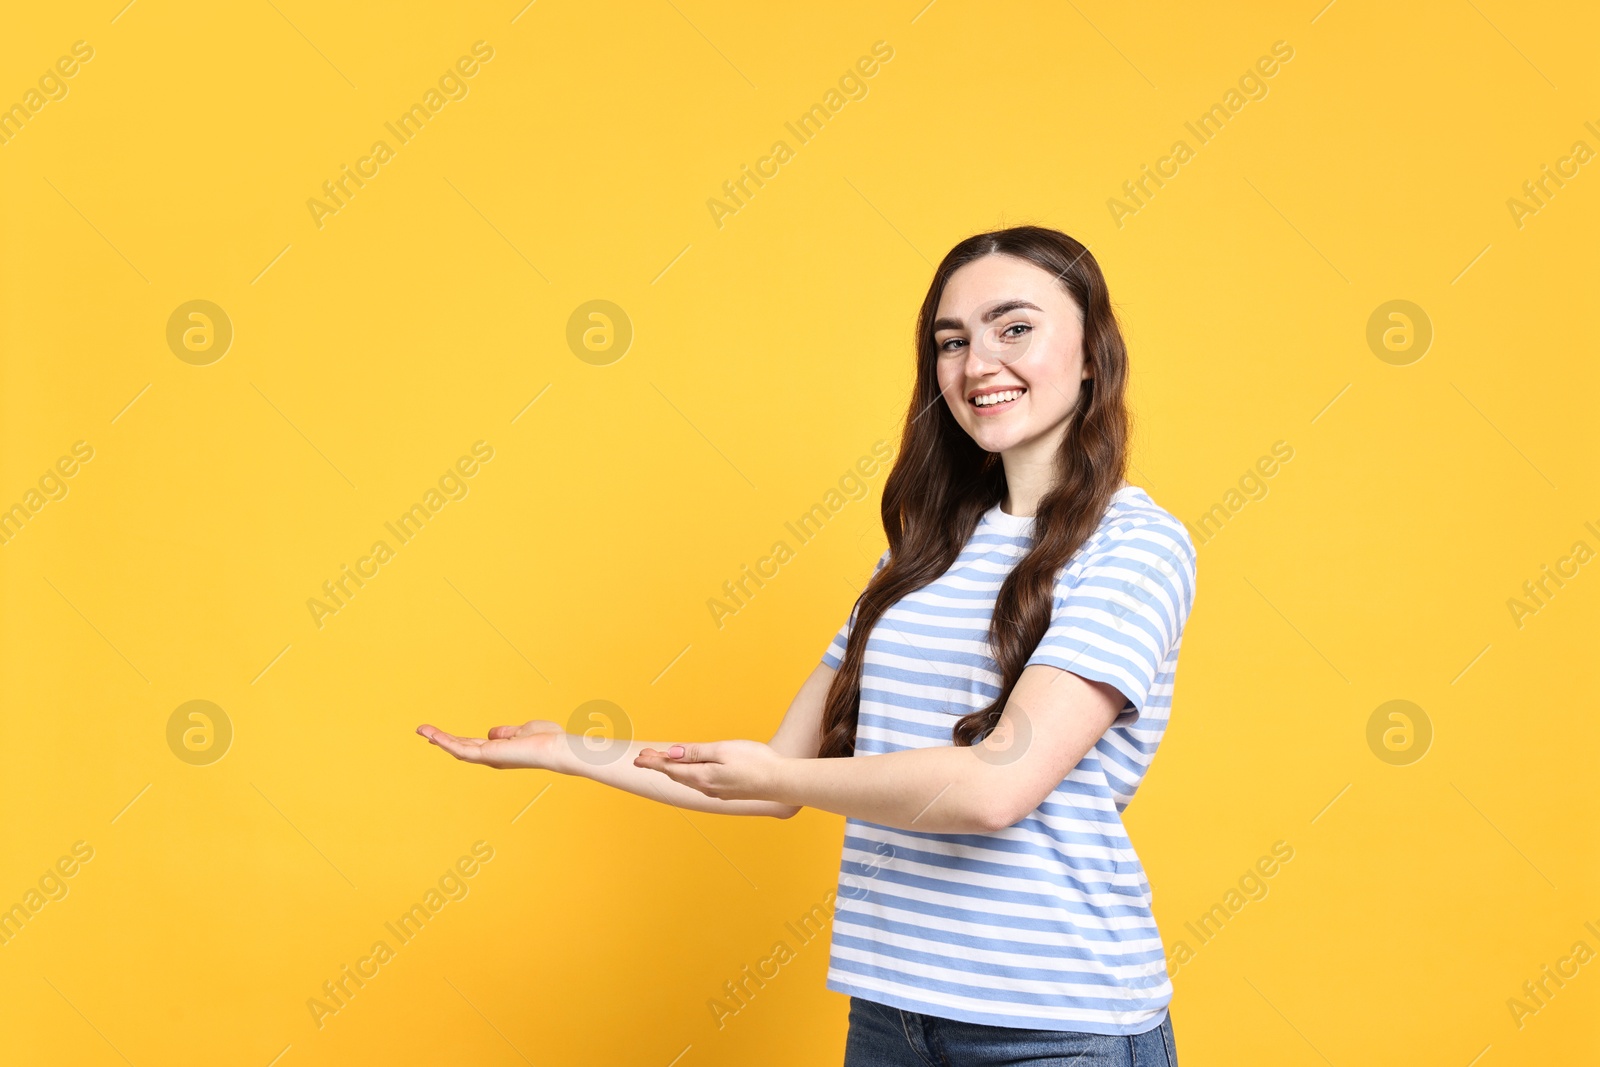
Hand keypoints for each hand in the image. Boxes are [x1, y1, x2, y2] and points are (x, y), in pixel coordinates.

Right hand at [416, 718, 565, 769]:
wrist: (555, 747)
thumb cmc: (546, 739)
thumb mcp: (521, 731)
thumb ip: (506, 733)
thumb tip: (490, 733)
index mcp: (498, 751)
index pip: (471, 745)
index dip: (454, 739)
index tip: (438, 734)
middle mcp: (490, 757)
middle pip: (459, 748)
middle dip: (440, 740)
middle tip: (422, 731)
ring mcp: (488, 757)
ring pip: (457, 749)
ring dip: (438, 739)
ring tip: (421, 730)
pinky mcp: (488, 755)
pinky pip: (462, 749)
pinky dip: (447, 742)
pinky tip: (434, 736)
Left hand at [632, 739, 784, 801]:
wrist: (780, 782)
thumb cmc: (755, 762)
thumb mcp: (723, 750)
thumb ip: (697, 752)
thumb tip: (672, 753)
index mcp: (702, 776)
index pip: (671, 768)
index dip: (653, 762)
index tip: (638, 757)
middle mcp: (706, 787)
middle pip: (677, 775)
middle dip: (660, 765)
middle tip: (644, 757)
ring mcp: (717, 791)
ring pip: (688, 779)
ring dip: (673, 770)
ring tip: (663, 762)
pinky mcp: (727, 791)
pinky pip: (700, 782)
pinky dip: (688, 774)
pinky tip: (690, 771)